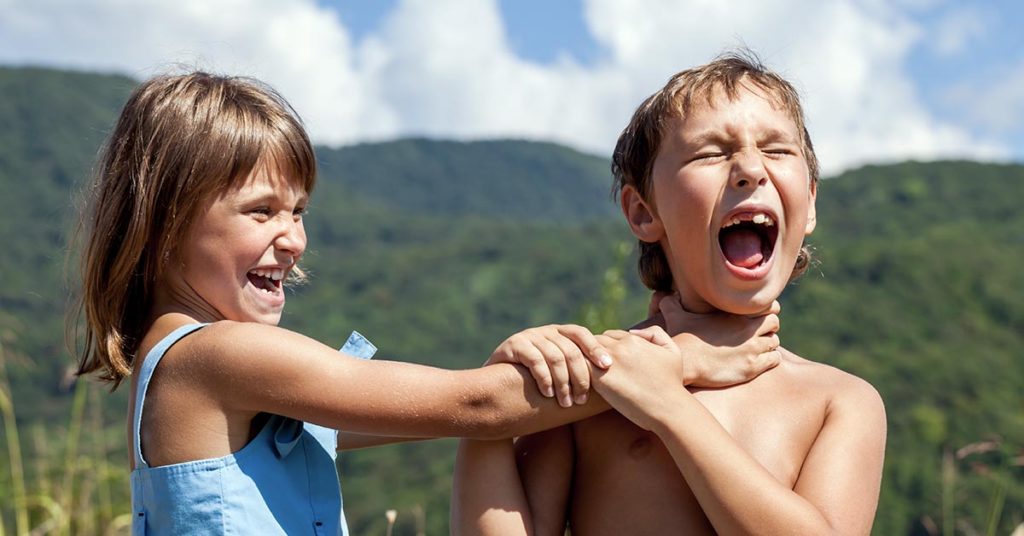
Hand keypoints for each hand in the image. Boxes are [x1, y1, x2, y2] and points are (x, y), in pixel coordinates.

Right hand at [488, 324, 612, 407]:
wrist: (495, 388)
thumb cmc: (535, 384)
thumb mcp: (558, 372)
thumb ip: (577, 369)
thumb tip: (613, 376)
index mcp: (559, 333)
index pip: (582, 334)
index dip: (596, 348)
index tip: (608, 366)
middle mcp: (546, 331)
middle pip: (570, 349)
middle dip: (580, 376)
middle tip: (582, 400)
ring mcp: (529, 336)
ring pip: (555, 356)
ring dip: (563, 382)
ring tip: (565, 402)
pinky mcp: (513, 345)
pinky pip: (535, 360)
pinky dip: (544, 378)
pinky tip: (548, 394)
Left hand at [590, 327, 685, 429]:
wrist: (669, 408)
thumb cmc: (672, 384)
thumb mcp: (672, 351)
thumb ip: (655, 334)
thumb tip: (632, 331)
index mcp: (632, 339)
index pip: (609, 336)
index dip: (606, 347)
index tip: (604, 360)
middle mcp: (619, 347)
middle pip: (594, 342)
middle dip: (591, 353)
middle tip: (589, 367)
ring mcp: (607, 362)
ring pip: (584, 353)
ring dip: (582, 361)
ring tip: (580, 374)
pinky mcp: (600, 379)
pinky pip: (580, 368)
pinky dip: (578, 372)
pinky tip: (581, 383)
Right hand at [657, 294, 780, 387]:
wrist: (685, 362)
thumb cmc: (681, 338)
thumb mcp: (675, 314)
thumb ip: (671, 302)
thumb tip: (662, 295)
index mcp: (736, 312)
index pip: (768, 305)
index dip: (765, 310)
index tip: (756, 317)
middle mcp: (748, 329)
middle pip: (774, 323)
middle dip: (768, 327)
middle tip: (757, 334)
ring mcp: (752, 348)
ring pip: (775, 342)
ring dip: (768, 345)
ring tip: (757, 348)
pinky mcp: (752, 367)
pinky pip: (774, 359)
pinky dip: (770, 359)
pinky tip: (759, 361)